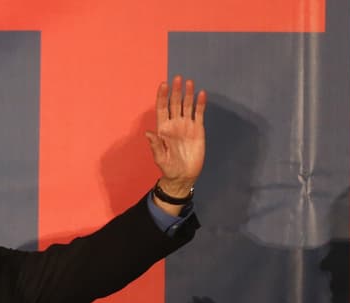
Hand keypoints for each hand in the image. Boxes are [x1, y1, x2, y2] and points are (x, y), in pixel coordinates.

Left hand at [146, 75, 206, 196]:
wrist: (183, 176)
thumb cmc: (169, 168)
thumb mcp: (160, 158)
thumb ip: (155, 145)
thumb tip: (148, 133)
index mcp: (163, 128)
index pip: (162, 108)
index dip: (162, 96)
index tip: (163, 84)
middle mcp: (175, 123)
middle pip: (175, 103)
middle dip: (175, 91)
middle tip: (177, 78)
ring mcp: (186, 125)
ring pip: (187, 105)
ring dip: (188, 94)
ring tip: (189, 82)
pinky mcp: (198, 129)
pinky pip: (199, 113)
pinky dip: (200, 104)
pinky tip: (202, 94)